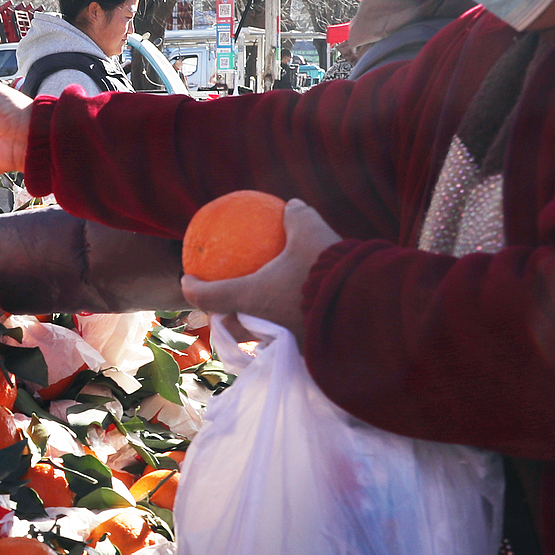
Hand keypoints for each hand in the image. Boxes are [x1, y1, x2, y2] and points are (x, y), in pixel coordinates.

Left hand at [178, 199, 341, 342]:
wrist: (367, 306)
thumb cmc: (331, 268)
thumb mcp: (312, 232)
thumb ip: (297, 216)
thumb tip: (290, 205)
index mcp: (251, 297)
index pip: (208, 297)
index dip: (192, 289)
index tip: (187, 279)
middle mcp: (262, 325)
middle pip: (230, 325)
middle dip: (223, 316)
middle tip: (224, 301)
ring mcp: (284, 342)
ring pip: (259, 337)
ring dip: (254, 326)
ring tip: (259, 311)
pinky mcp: (308, 349)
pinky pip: (290, 340)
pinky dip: (286, 329)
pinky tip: (299, 317)